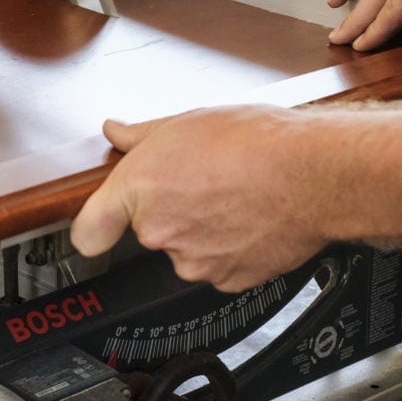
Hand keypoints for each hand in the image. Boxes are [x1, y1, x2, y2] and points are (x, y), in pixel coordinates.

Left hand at [70, 107, 327, 292]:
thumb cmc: (257, 143)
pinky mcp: (226, 279)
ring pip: (185, 248)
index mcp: (139, 188)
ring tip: (231, 195)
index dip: (94, 229)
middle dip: (169, 210)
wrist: (313, 174)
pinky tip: (247, 216)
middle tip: (201, 181)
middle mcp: (158, 230)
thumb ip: (140, 134)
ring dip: (201, 229)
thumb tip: (116, 131)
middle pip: (147, 231)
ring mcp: (192, 260)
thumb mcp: (187, 121)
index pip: (88, 231)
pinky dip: (228, 246)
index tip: (100, 228)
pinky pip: (217, 264)